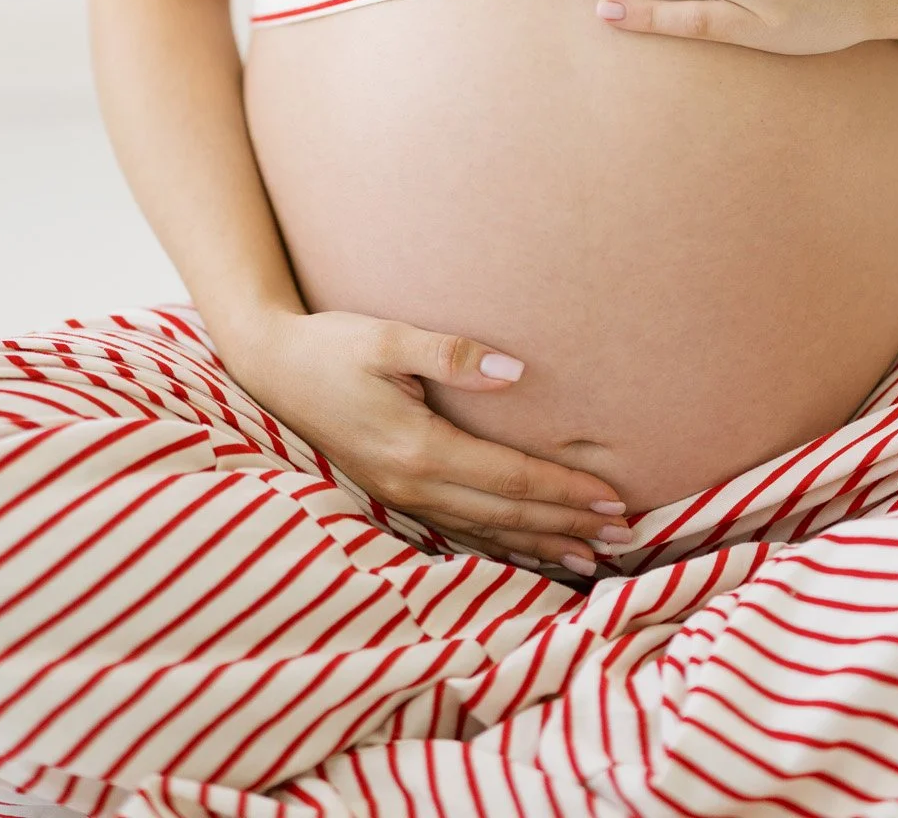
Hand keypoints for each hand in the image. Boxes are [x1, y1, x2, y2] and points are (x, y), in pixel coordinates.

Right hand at [225, 308, 633, 574]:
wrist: (270, 366)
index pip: (510, 479)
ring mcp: (400, 496)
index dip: (564, 491)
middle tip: (627, 537)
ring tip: (592, 560)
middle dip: (568, 527)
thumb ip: (453, 355)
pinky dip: (501, 546)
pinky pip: (458, 532)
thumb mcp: (389, 337)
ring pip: (485, 533)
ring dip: (541, 546)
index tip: (613, 500)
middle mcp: (413, 484)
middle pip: (506, 515)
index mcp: (419, 448)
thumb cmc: (332, 344)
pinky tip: (527, 551)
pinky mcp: (393, 494)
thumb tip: (516, 372)